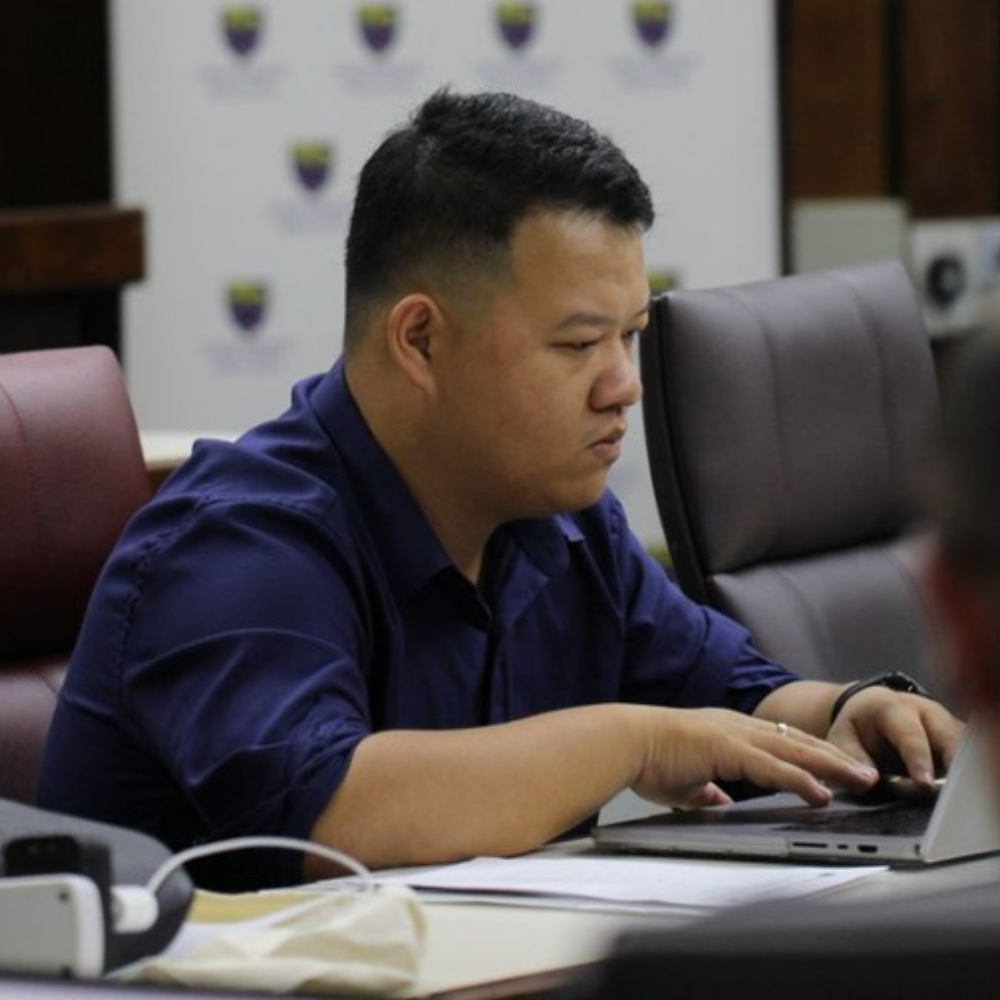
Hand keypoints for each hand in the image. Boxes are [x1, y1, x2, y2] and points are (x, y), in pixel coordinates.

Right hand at [631, 707, 878, 809]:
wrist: (627, 741)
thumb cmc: (647, 757)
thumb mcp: (684, 780)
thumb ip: (705, 789)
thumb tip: (716, 799)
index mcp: (729, 732)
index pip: (781, 742)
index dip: (812, 754)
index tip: (836, 767)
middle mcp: (739, 727)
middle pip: (799, 742)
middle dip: (836, 758)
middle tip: (868, 773)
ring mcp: (736, 735)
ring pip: (797, 751)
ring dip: (833, 767)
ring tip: (863, 781)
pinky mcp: (730, 749)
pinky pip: (775, 768)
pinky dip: (801, 781)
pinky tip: (822, 792)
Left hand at [827, 688, 964, 788]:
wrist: (870, 708)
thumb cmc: (857, 726)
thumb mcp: (843, 738)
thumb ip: (853, 758)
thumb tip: (870, 781)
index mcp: (893, 708)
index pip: (910, 735)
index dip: (918, 760)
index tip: (924, 784)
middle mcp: (926, 712)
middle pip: (948, 738)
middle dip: (952, 764)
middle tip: (953, 794)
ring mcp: (946, 724)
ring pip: (963, 747)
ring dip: (962, 771)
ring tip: (957, 797)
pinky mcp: (957, 738)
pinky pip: (968, 756)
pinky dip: (966, 773)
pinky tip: (960, 792)